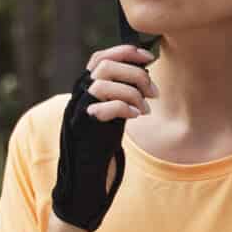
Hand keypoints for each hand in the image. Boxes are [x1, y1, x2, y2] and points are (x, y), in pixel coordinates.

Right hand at [51, 44, 156, 231]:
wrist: (83, 179)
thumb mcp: (112, 114)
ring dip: (132, 91)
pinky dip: (125, 107)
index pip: (101, 57)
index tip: (149, 58)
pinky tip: (136, 117)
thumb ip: (120, 94)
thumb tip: (144, 75)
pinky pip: (104, 106)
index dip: (125, 52)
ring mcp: (78, 110)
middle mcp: (78, 95)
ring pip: (104, 82)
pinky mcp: (82, 127)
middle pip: (106, 66)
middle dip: (135, 74)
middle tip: (153, 92)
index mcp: (85, 89)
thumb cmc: (100, 146)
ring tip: (145, 108)